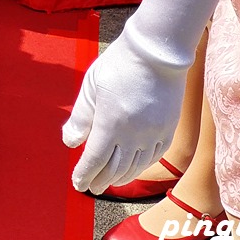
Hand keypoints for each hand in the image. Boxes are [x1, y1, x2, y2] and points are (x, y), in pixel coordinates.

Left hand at [63, 26, 186, 194]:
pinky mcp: (168, 130)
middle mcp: (133, 134)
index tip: (78, 183)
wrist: (157, 52)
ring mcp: (153, 133)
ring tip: (108, 182)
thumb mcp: (91, 87)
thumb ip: (80, 118)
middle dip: (100, 180)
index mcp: (110, 123)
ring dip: (119, 178)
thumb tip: (70, 143)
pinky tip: (132, 169)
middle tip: (91, 187)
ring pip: (135, 167)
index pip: (94, 159)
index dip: (84, 174)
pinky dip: (140, 168)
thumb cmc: (119, 65)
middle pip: (114, 168)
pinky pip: (153, 158)